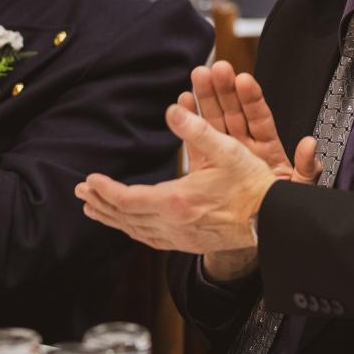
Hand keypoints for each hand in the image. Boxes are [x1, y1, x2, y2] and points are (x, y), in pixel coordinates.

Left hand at [76, 104, 279, 256]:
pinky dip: (133, 230)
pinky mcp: (189, 244)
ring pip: (135, 231)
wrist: (272, 221)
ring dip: (112, 219)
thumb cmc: (252, 185)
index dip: (105, 190)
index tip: (88, 180)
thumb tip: (172, 109)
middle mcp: (173, 224)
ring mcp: (181, 238)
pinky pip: (151, 240)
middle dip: (100, 204)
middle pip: (125, 217)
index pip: (127, 199)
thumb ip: (197, 129)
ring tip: (95, 210)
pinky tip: (129, 226)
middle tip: (81, 194)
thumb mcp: (227, 150)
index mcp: (177, 201)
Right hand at [180, 62, 319, 278]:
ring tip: (197, 76)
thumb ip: (306, 168)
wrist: (254, 230)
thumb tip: (310, 145)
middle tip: (216, 69)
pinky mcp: (208, 165)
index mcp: (268, 149)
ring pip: (214, 121)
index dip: (251, 99)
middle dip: (224, 90)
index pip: (259, 118)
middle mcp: (246, 146)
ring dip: (205, 98)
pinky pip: (198, 140)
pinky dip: (189, 120)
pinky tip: (183, 101)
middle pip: (234, 112)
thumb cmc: (279, 209)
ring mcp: (226, 154)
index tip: (243, 80)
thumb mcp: (297, 191)